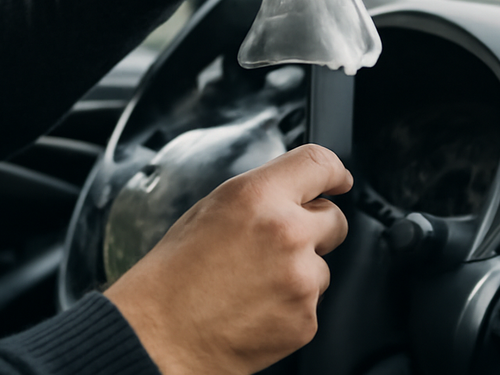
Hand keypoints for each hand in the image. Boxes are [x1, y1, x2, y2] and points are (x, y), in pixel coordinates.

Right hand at [103, 144, 352, 374]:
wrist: (161, 334)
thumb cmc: (173, 274)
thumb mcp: (208, 211)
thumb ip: (257, 198)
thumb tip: (289, 195)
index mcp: (256, 197)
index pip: (318, 164)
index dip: (333, 172)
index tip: (339, 180)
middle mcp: (286, 232)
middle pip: (334, 218)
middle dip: (315, 228)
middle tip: (277, 245)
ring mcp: (300, 278)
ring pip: (322, 266)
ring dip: (298, 272)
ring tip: (252, 284)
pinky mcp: (305, 319)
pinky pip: (312, 303)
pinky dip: (290, 305)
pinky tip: (255, 307)